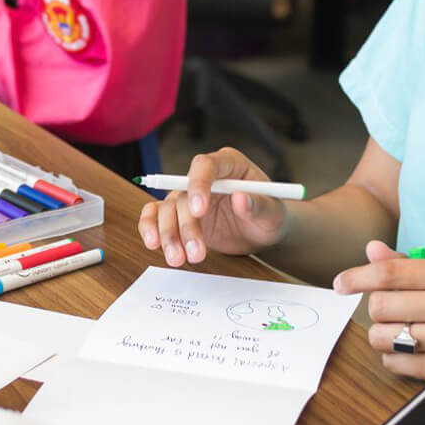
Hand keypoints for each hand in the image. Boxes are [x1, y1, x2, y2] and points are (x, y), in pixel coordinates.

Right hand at [137, 147, 287, 266]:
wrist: (261, 232)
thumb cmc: (269, 215)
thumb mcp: (273, 213)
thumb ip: (259, 205)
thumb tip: (241, 198)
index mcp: (229, 164)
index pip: (205, 165)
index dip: (198, 185)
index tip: (199, 211)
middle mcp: (205, 176)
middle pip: (183, 192)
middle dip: (185, 225)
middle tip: (195, 253)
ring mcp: (189, 195)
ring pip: (167, 208)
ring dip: (168, 234)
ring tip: (178, 260)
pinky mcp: (179, 214)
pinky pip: (156, 216)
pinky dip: (151, 229)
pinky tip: (154, 244)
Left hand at [338, 241, 424, 382]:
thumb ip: (408, 265)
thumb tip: (371, 250)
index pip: (391, 271)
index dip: (358, 276)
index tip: (340, 284)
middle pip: (380, 304)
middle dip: (378, 310)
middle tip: (394, 312)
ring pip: (382, 335)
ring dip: (382, 335)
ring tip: (402, 333)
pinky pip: (392, 362)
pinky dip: (392, 357)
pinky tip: (410, 351)